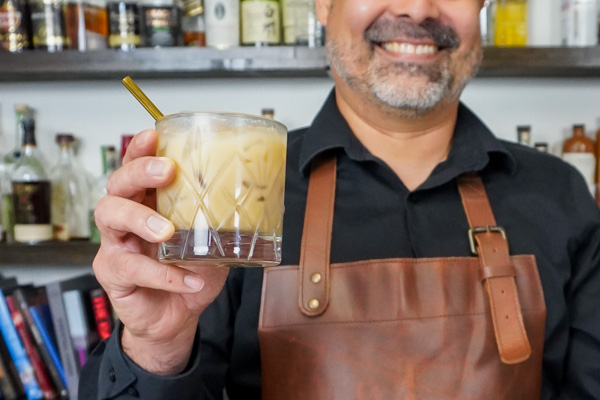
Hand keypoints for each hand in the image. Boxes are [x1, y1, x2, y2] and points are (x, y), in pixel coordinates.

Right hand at [92, 129, 228, 374]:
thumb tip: (258, 199)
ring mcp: (115, 244)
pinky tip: (188, 279)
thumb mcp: (211, 242)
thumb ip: (222, 221)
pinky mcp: (113, 274)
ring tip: (167, 231)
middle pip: (118, 183)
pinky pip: (131, 268)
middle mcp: (126, 216)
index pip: (137, 166)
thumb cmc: (190, 271)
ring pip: (109, 216)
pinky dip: (163, 274)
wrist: (177, 315)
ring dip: (141, 219)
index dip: (141, 149)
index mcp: (149, 201)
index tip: (154, 134)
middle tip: (167, 172)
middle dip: (140, 172)